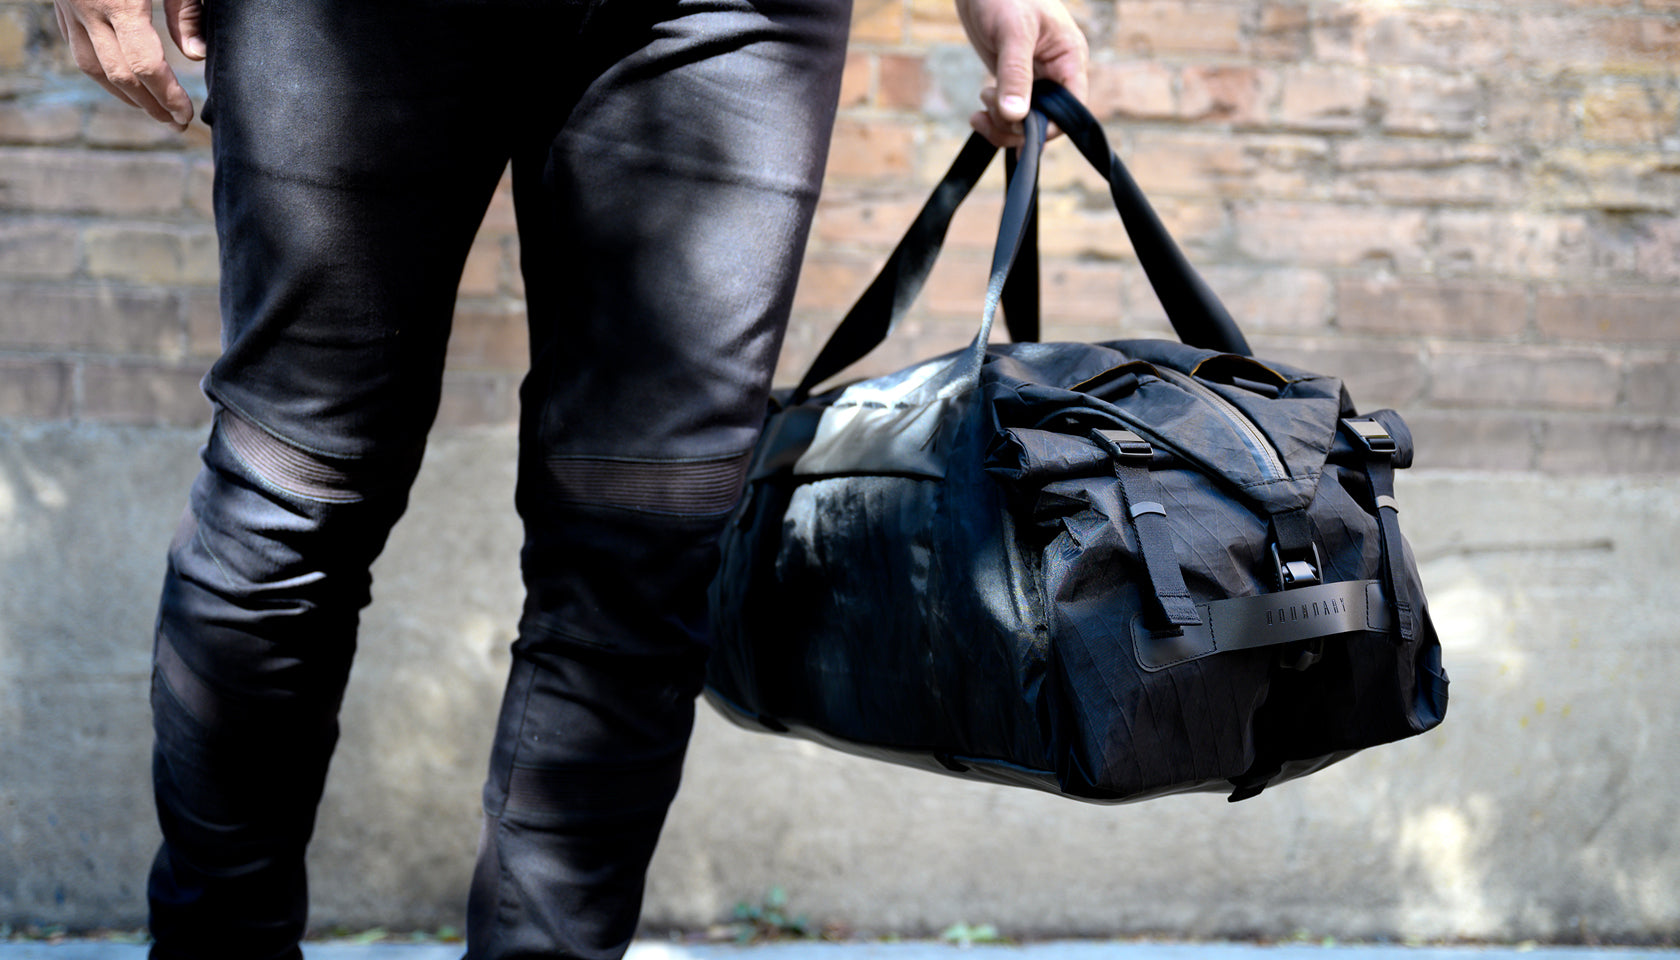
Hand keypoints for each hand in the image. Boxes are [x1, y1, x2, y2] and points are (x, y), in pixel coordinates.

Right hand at [53, 0, 205, 130]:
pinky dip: (100, 68)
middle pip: (119, 75)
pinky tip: (121, 80)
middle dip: (150, 105)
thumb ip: (185, 10)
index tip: (186, 115)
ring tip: (152, 108)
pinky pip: (77, 45)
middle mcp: (89, 8)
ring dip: (122, 94)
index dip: (168, 96)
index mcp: (120, 2)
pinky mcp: (60, 2)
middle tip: (176, 123)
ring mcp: (68, 6)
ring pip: (91, 66)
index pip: (146, 66)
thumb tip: (197, 55)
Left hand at [953, 0, 1087, 146]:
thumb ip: (1015, 74)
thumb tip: (1016, 116)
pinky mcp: (1014, 82)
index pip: (1071, 108)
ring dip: (1002, 124)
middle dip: (1016, 125)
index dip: (1049, 127)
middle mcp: (1057, 73)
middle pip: (1047, 121)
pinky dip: (995, 119)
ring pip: (1027, 122)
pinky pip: (1011, 113)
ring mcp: (1035, 80)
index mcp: (1069, 59)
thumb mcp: (1013, 32)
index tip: (1018, 129)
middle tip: (988, 107)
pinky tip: (979, 113)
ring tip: (982, 101)